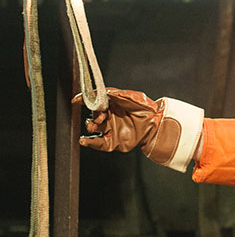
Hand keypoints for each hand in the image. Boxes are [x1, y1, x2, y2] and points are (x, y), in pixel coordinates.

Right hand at [74, 88, 203, 171]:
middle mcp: (108, 116)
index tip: (76, 100)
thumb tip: (104, 92)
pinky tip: (84, 140)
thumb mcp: (133, 97)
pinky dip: (89, 142)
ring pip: (93, 128)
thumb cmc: (147, 108)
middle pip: (94, 114)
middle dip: (94, 115)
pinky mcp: (112, 142)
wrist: (157, 124)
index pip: (95, 102)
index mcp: (111, 104)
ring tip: (95, 126)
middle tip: (101, 117)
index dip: (85, 100)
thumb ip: (118, 95)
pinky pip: (98, 143)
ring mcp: (110, 129)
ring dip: (90, 126)